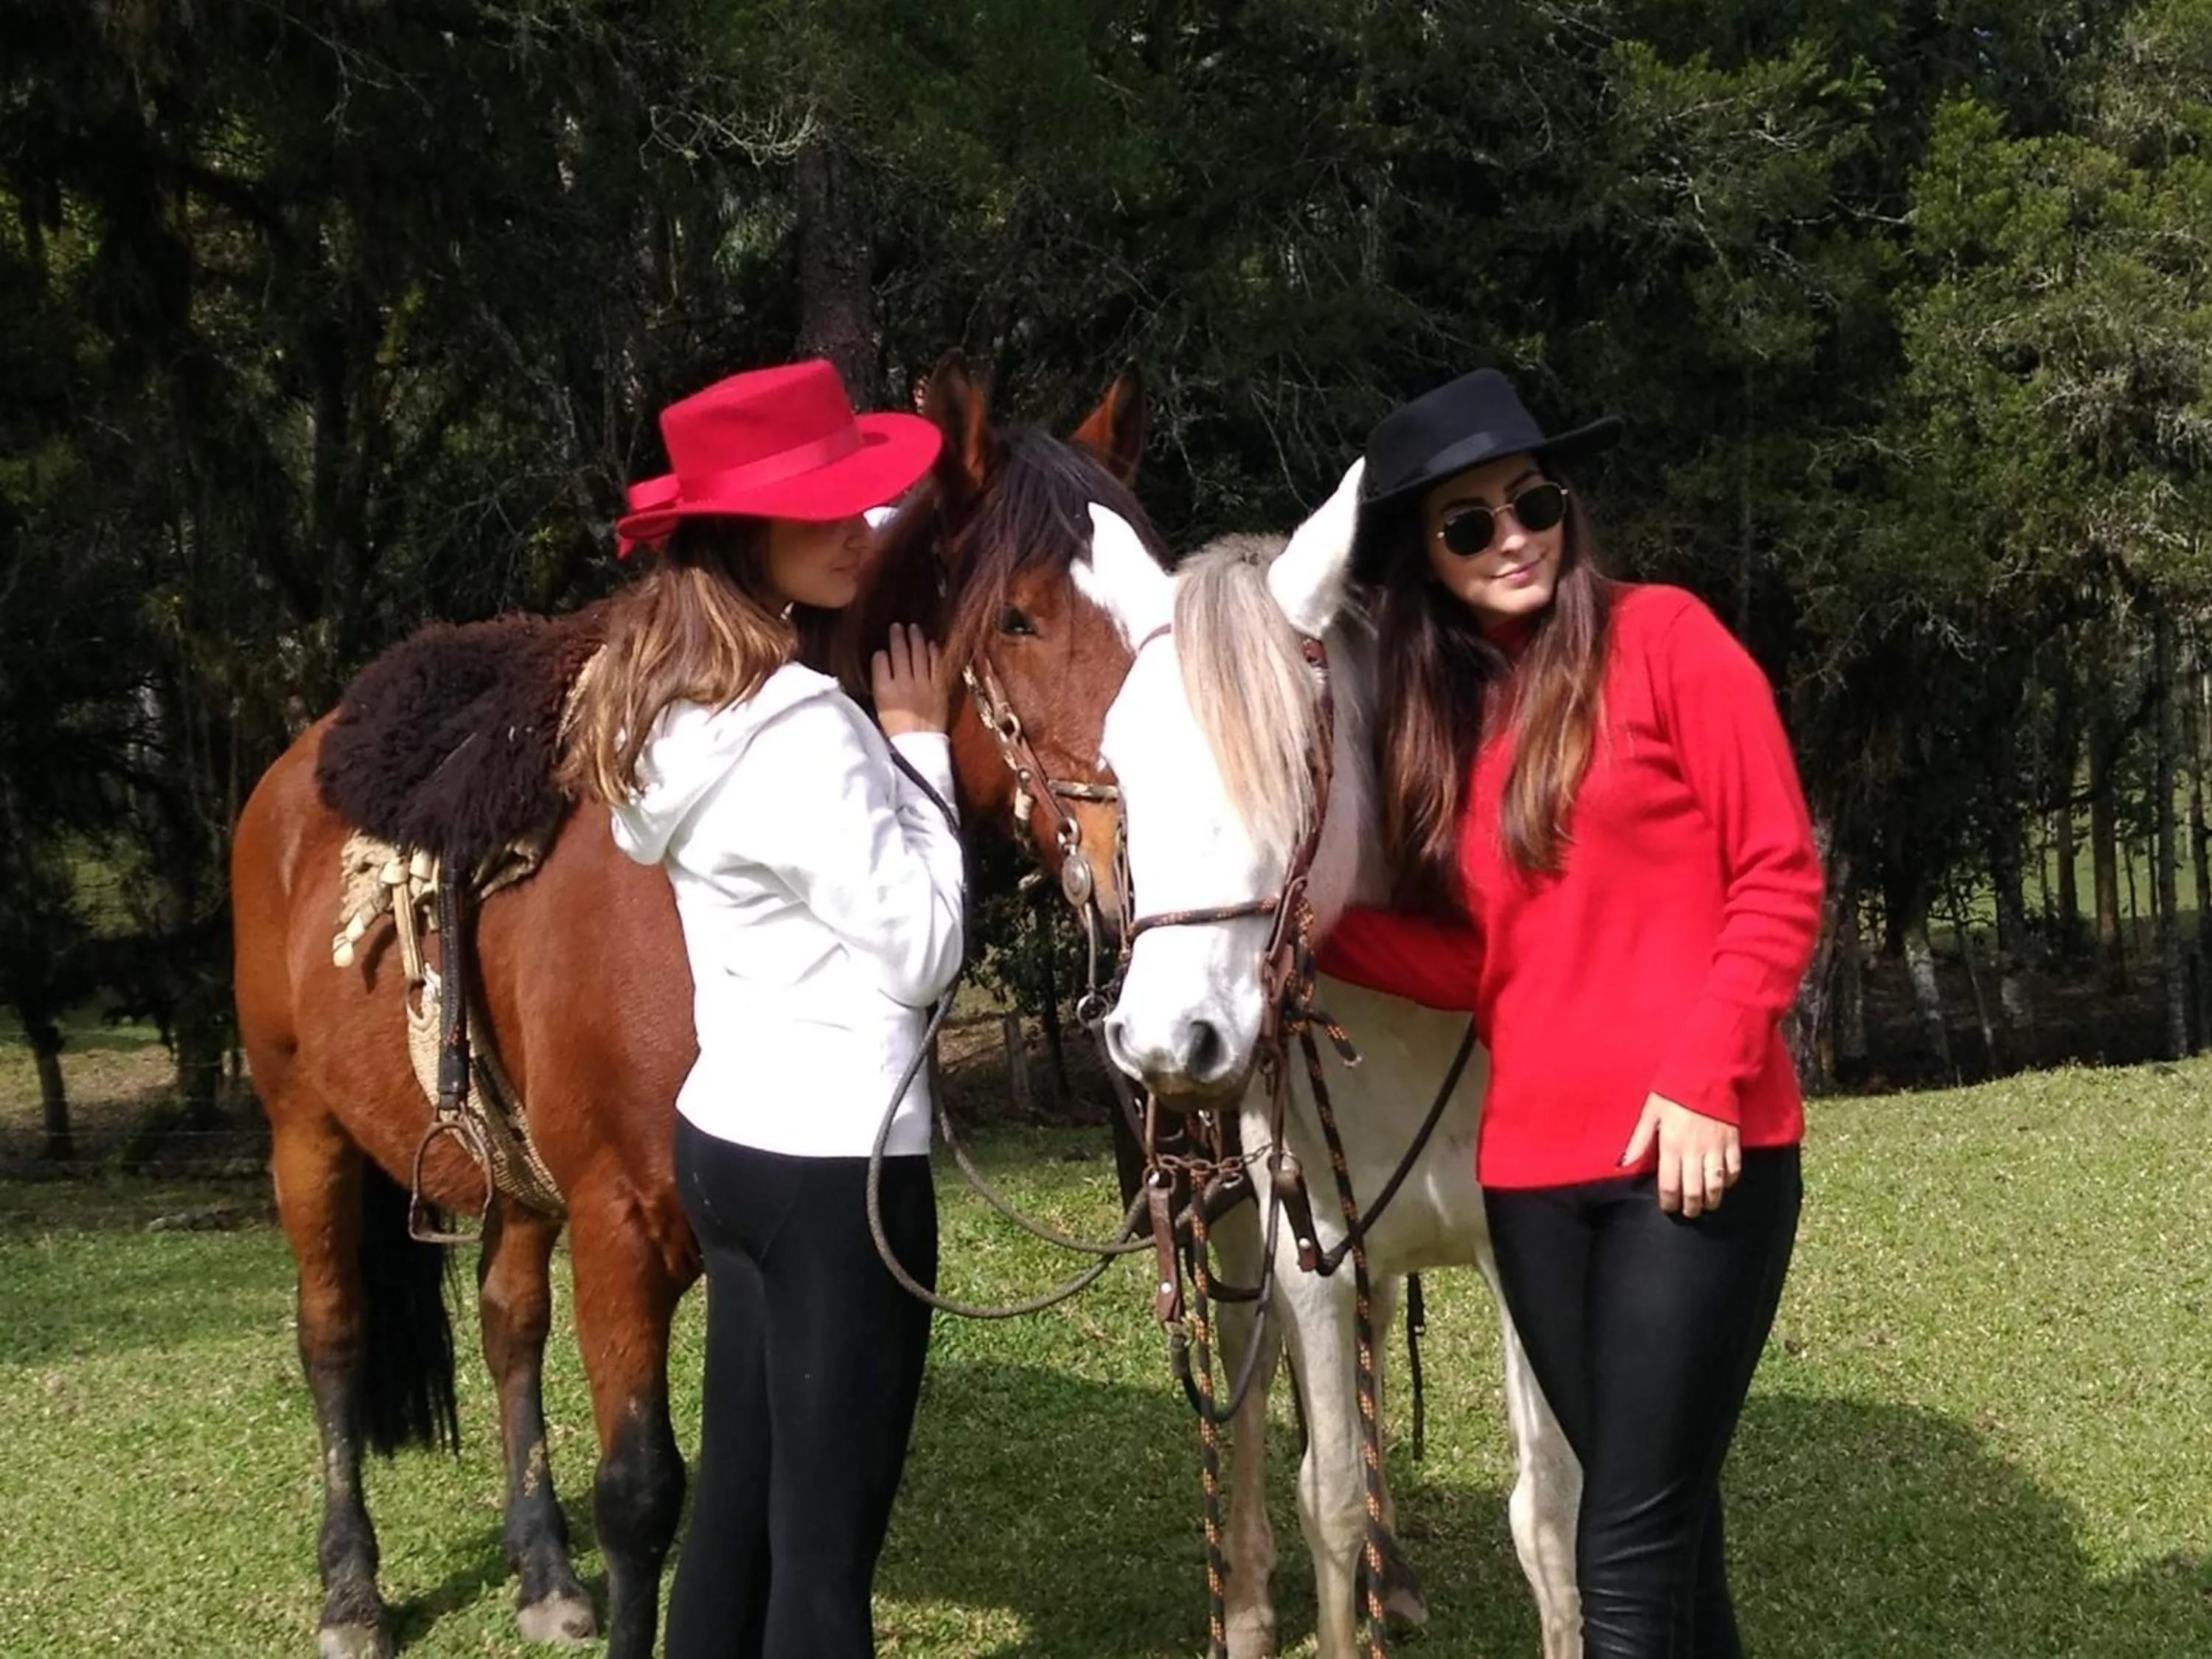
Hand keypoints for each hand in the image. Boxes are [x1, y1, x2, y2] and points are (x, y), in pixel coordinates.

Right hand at [872, 624, 948, 737]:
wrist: (918, 749)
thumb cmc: (895, 733)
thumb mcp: (878, 710)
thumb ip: (879, 687)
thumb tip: (881, 668)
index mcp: (883, 690)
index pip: (880, 661)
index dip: (881, 654)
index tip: (882, 651)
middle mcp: (902, 683)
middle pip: (899, 652)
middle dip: (897, 636)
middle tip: (897, 626)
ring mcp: (922, 684)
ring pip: (918, 654)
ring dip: (915, 638)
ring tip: (913, 628)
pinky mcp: (938, 688)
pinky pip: (936, 664)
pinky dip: (933, 652)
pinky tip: (931, 644)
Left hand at [1621, 1092, 1740, 1217]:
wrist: (1706, 1073)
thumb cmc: (1673, 1092)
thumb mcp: (1650, 1113)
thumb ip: (1638, 1141)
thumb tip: (1622, 1164)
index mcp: (1671, 1145)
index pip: (1670, 1184)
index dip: (1669, 1201)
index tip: (1668, 1208)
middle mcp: (1694, 1150)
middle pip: (1694, 1190)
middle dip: (1691, 1207)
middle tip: (1689, 1213)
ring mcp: (1716, 1148)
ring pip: (1716, 1185)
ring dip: (1712, 1200)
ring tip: (1707, 1206)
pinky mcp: (1733, 1142)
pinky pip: (1734, 1169)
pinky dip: (1730, 1181)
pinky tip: (1724, 1185)